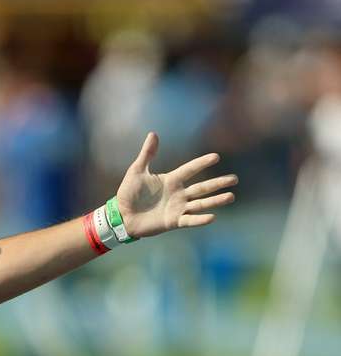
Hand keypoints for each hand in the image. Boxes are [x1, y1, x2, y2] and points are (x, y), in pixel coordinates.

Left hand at [116, 132, 237, 238]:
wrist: (122, 215)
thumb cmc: (128, 193)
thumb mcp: (137, 171)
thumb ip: (147, 154)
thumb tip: (153, 133)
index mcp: (171, 180)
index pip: (190, 169)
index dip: (201, 163)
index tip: (216, 157)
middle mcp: (178, 194)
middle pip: (202, 187)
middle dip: (218, 183)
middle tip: (234, 179)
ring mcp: (177, 208)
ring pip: (201, 203)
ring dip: (216, 200)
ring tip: (231, 196)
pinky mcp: (173, 222)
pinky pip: (189, 220)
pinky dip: (200, 219)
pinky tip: (212, 216)